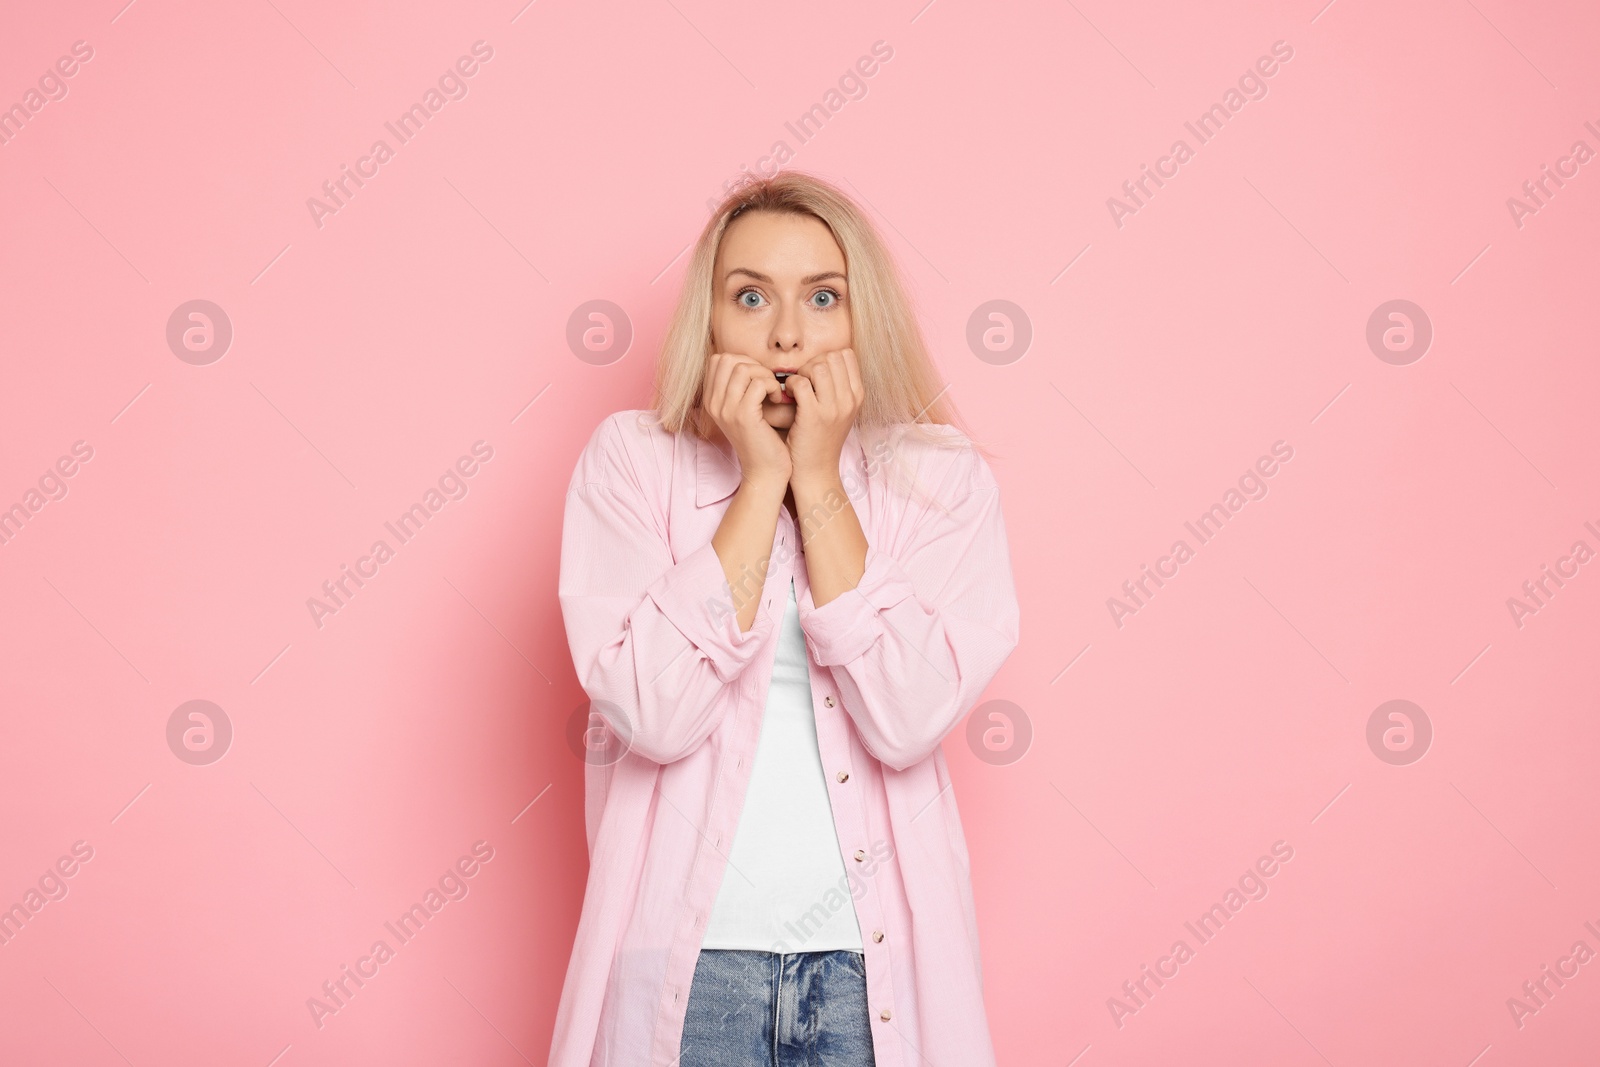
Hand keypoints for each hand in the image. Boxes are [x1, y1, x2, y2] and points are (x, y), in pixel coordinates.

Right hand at [703, 352, 790, 490]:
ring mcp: (726, 410)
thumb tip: (748, 360)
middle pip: (728, 359)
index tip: (758, 378)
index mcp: (710, 400)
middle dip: (754, 365)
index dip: (742, 361)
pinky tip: (777, 401)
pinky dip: (773, 387)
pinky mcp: (743, 417)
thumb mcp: (743, 409)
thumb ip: (739, 386)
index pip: (718, 360)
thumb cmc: (761, 438)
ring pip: (744, 368)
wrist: (765, 471)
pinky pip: (758, 384)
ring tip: (773, 393)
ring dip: (765, 376)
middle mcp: (713, 404)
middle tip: (767, 384)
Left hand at [784, 348, 863, 485]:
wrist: (816, 472)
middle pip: (832, 356)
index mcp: (858, 395)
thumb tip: (824, 360)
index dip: (827, 357)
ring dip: (802, 372)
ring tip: (797, 388)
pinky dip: (791, 384)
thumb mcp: (840, 411)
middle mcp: (850, 400)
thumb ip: (837, 386)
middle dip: (813, 362)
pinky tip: (789, 396)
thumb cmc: (822, 439)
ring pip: (818, 366)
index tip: (816, 375)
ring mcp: (833, 408)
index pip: (846, 354)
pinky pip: (801, 383)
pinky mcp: (814, 416)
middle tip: (804, 381)